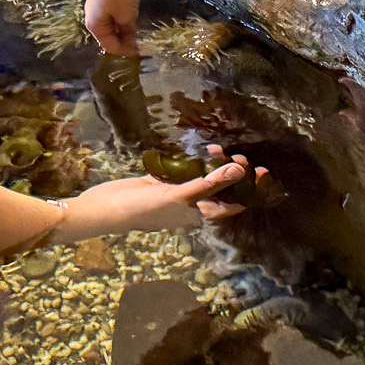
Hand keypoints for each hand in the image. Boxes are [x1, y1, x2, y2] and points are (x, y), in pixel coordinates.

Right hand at [54, 145, 264, 238]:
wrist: (106, 208)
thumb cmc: (143, 210)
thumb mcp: (178, 196)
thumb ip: (208, 184)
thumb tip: (240, 171)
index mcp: (199, 214)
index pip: (233, 204)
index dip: (249, 190)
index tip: (259, 171)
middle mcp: (192, 204)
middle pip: (221, 189)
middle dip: (233, 173)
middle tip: (237, 156)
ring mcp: (177, 192)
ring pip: (203, 178)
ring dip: (213, 165)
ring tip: (218, 149)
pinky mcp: (162, 181)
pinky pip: (184, 170)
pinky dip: (193, 160)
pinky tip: (198, 150)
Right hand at [85, 0, 144, 54]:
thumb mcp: (127, 16)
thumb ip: (127, 31)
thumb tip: (129, 40)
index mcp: (94, 26)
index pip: (110, 46)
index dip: (126, 51)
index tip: (141, 51)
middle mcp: (90, 16)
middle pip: (107, 34)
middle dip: (123, 40)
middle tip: (139, 41)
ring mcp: (94, 3)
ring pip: (108, 22)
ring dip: (121, 28)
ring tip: (135, 28)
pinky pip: (109, 11)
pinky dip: (119, 16)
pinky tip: (128, 12)